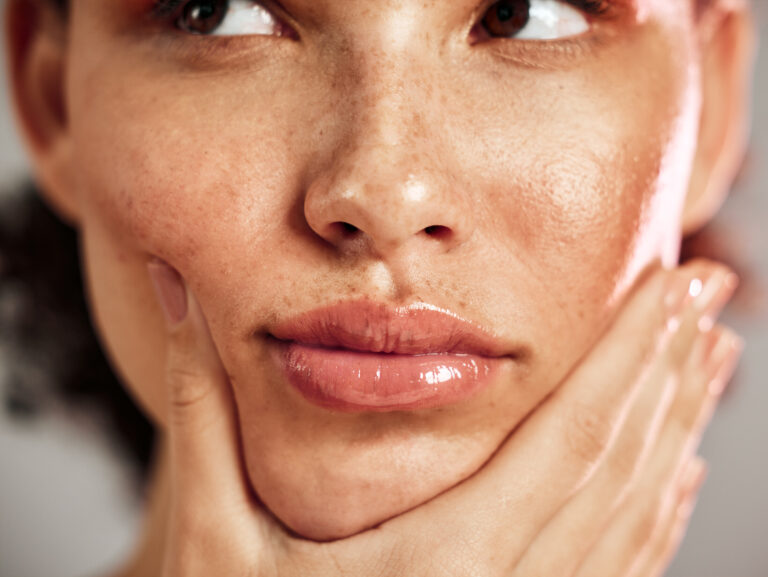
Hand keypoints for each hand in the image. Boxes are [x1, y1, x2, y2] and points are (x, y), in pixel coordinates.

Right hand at [147, 258, 740, 576]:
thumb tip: (178, 293)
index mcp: (437, 567)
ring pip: (632, 523)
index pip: (564, 440)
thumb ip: (201, 409)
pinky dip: (656, 514)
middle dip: (667, 372)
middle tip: (710, 293)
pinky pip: (617, 574)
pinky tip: (676, 472)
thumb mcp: (205, 534)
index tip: (671, 284)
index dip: (624, 357)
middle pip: (614, 471)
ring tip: (712, 358)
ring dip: (676, 431)